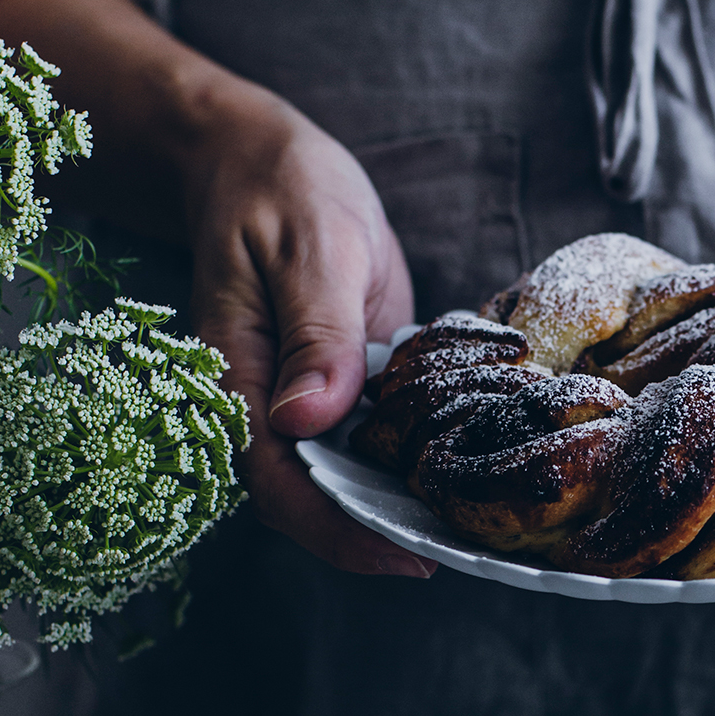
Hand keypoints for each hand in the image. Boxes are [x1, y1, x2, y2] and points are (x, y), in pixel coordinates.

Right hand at [0, 0, 433, 577]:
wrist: (264, 162)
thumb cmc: (281, 192)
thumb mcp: (308, 247)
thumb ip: (316, 334)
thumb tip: (309, 421)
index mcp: (238, 381)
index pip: (280, 483)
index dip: (340, 529)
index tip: (405, 553)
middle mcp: (266, 407)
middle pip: (313, 502)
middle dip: (380, 535)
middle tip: (464, 552)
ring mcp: (304, 402)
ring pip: (343, 481)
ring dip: (401, 507)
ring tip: (476, 529)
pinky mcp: (339, 386)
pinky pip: (368, 442)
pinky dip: (411, 463)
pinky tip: (466, 476)